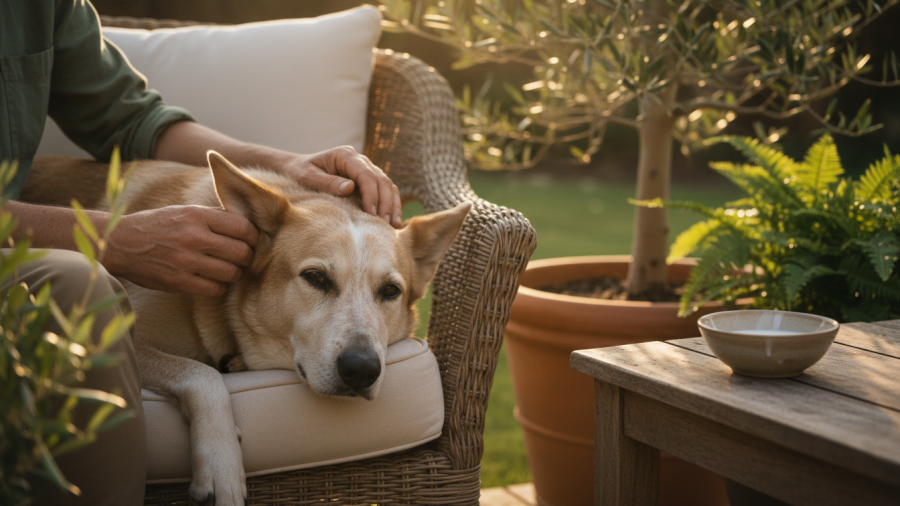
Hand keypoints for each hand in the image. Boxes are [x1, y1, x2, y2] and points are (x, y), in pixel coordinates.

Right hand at [105, 206, 258, 296]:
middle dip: (247, 258)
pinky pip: (215, 289)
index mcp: (198, 215)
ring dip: (234, 274)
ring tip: (227, 270)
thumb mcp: (185, 212)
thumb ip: (214, 218)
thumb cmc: (157, 226)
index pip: (243, 227)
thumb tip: (248, 226)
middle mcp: (194, 237)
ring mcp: (186, 261)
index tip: (252, 242)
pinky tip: (213, 281)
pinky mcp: (179, 281)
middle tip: (242, 259)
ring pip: (232, 273)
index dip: (254, 237)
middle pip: (242, 252)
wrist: (120, 243)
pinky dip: (219, 287)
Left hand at [286, 146, 401, 228]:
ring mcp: (365, 169)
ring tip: (394, 225)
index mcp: (345, 155)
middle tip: (386, 224)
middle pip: (381, 180)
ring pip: (387, 185)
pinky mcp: (367, 180)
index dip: (372, 195)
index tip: (372, 214)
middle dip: (386, 202)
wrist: (296, 169)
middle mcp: (359, 160)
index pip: (366, 175)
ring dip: (392, 204)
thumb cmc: (299, 172)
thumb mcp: (307, 177)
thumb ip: (328, 182)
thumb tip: (350, 188)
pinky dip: (390, 204)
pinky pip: (384, 191)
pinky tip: (392, 221)